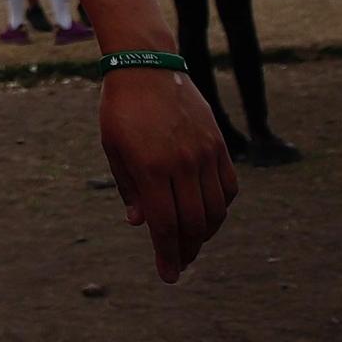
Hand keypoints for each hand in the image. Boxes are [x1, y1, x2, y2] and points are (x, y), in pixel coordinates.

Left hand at [98, 66, 236, 283]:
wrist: (147, 66)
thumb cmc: (121, 109)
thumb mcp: (113, 148)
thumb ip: (129, 189)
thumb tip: (141, 224)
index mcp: (150, 167)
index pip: (166, 225)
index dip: (168, 254)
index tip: (169, 275)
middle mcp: (182, 163)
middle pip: (193, 223)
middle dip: (186, 251)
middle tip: (179, 263)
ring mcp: (204, 153)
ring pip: (215, 210)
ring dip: (205, 233)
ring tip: (191, 243)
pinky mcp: (218, 144)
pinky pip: (228, 187)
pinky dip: (221, 207)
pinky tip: (208, 214)